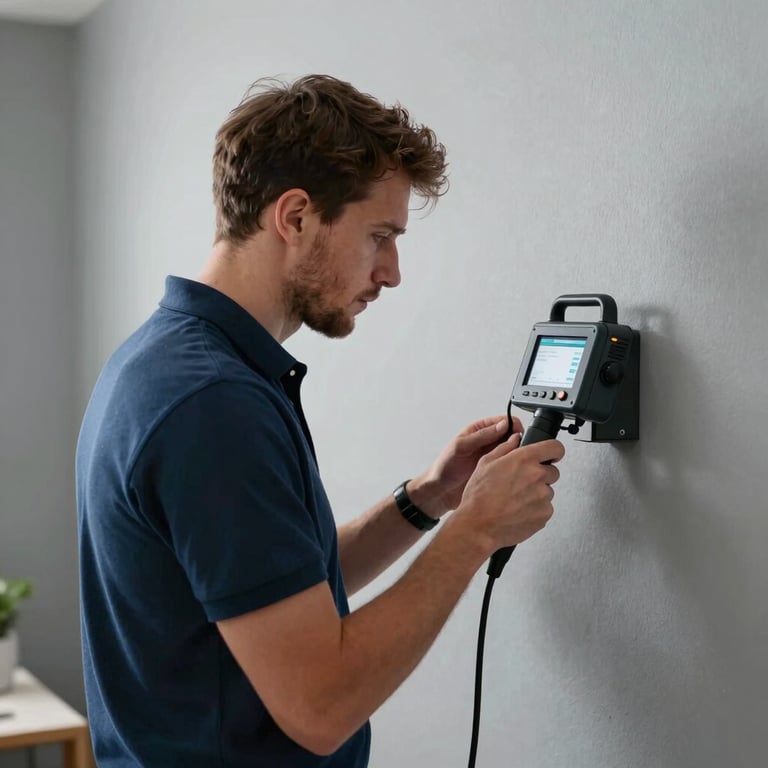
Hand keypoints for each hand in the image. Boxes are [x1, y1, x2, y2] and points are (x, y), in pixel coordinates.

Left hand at [412, 414, 523, 515]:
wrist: (440, 491)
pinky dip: (514, 466)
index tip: (518, 432)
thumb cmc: (445, 467)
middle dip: (517, 439)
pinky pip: (509, 465)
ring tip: (518, 459)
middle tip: (520, 447)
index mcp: (478, 431)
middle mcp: (487, 442)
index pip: (502, 422)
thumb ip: (481, 436)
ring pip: (512, 451)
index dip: (512, 424)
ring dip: (517, 453)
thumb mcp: (461, 447)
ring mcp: (492, 457)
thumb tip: (502, 424)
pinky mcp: (494, 471)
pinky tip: (514, 469)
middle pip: (510, 435)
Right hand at [454, 435, 564, 549]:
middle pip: (552, 472)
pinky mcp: (544, 514)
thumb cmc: (479, 497)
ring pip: (547, 491)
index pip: (555, 448)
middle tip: (521, 483)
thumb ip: (505, 448)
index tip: (552, 454)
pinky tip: (518, 510)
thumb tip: (515, 439)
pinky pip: (545, 508)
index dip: (554, 450)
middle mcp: (537, 476)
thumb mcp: (485, 463)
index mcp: (524, 459)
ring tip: (515, 500)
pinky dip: (535, 509)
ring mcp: (543, 496)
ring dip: (536, 494)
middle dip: (540, 475)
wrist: (478, 526)